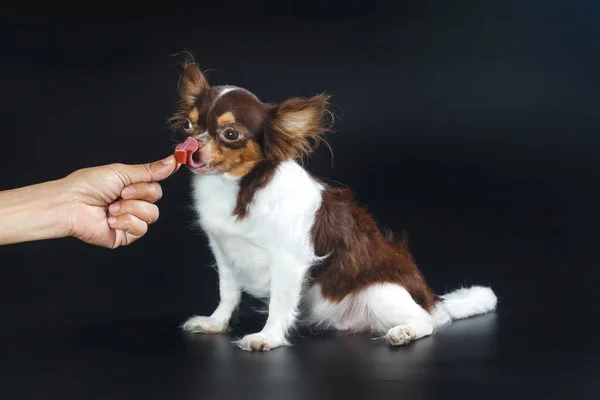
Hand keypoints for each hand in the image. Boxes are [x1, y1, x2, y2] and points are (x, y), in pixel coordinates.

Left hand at [61, 155, 180, 247]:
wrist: (71, 204)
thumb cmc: (88, 186)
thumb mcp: (122, 172)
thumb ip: (150, 170)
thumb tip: (173, 161)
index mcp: (131, 188)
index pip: (156, 187)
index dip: (146, 185)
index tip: (133, 182)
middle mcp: (132, 204)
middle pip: (156, 200)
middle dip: (138, 195)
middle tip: (120, 194)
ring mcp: (129, 221)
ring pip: (152, 215)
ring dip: (131, 209)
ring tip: (112, 208)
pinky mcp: (125, 236)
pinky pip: (141, 229)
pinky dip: (126, 222)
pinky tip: (111, 219)